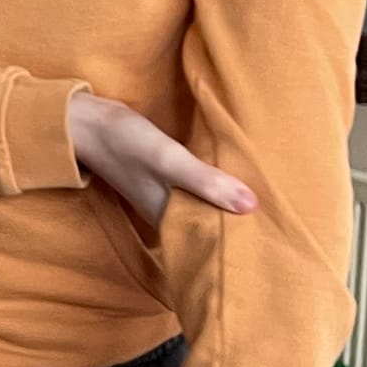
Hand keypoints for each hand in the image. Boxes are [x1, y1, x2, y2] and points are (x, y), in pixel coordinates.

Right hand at [68, 92, 256, 228]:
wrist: (85, 120)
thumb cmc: (124, 141)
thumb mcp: (167, 160)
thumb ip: (206, 181)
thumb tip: (251, 206)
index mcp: (169, 218)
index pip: (211, 242)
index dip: (239, 245)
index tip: (273, 246)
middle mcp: (168, 213)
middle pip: (210, 227)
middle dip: (240, 227)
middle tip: (281, 226)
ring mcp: (165, 196)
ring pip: (205, 208)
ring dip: (229, 207)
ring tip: (269, 207)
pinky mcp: (165, 179)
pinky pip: (198, 191)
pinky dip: (215, 189)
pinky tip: (235, 181)